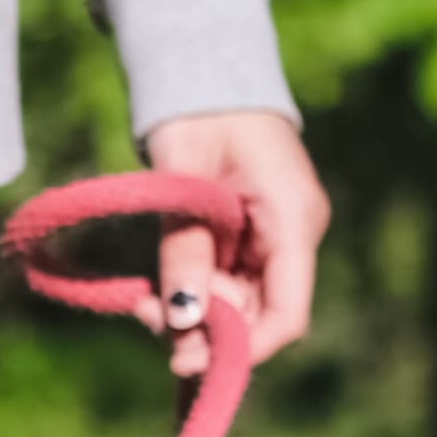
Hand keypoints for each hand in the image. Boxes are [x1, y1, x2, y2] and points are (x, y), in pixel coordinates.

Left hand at [140, 108, 325, 366]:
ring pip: (238, 307)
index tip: (188, 361)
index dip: (243, 349)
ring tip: (142, 304)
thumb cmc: (198, 114)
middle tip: (146, 318)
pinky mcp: (248, 240)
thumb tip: (181, 317)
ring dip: (191, 317)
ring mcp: (272, 239)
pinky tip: (154, 295)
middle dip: (206, 331)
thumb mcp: (184, 178)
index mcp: (294, 218)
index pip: (287, 313)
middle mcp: (292, 235)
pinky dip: (190, 297)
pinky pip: (224, 287)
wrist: (204, 76)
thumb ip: (184, 246)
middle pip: (259, 316)